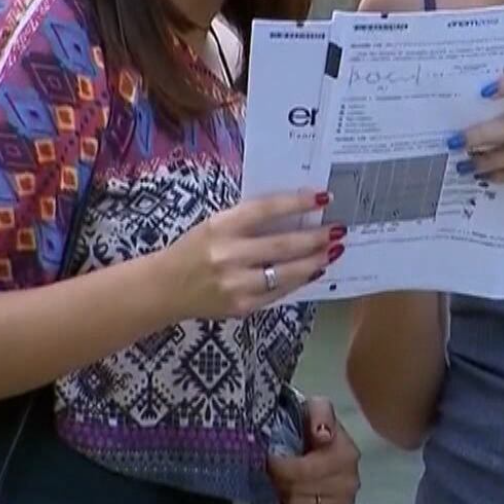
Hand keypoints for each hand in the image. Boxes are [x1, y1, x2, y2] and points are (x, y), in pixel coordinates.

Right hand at [162, 190, 342, 319]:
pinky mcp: (241, 307)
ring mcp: (236, 284)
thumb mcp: (215, 225)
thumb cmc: (194, 250)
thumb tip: (295, 213)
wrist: (164, 289)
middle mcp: (228, 255)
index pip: (266, 209)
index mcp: (220, 226)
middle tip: (339, 229)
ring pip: (287, 272)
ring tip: (334, 250)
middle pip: (283, 244)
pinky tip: (313, 270)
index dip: (298, 202)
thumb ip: (249, 220)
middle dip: (316, 237)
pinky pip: (279, 292)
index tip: (323, 196)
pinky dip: (299, 280)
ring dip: (315, 260)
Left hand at [268, 397, 359, 503]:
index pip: (305, 471)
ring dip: (289, 497)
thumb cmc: (313, 425)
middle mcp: (350, 481)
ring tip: (285, 484)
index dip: (282, 467)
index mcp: (345, 454)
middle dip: (283, 482)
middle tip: (275, 473)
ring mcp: (346, 502)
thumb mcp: (315, 408)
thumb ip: (320, 414)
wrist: (320, 441)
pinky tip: (296, 500)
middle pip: (302, 492)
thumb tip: (323, 435)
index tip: (270, 459)